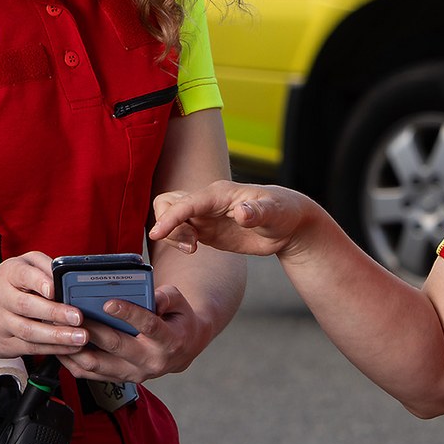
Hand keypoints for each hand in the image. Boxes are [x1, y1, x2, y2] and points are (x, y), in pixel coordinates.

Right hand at [0, 251, 89, 358]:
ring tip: (80, 337)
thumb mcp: (19, 266)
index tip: (55, 289)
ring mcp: (1, 323)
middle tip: (78, 317)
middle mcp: (2, 298)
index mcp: (8, 274)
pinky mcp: (4, 344)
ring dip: (57, 336)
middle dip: (55, 313)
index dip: (40, 282)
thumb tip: (66, 274)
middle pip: (27, 306)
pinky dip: (52, 349)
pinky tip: (70, 348)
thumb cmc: (2, 286)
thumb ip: (43, 266)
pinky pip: (30, 348)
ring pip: (29, 331)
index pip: (23, 275)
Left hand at [60, 284, 204, 383]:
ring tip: (62, 329)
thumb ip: (164, 296)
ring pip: (99, 364)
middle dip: (93, 329)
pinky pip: (90, 374)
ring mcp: (134, 374)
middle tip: (73, 314)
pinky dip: (73, 361)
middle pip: (117, 346)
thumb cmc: (177, 320)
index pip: (148, 326)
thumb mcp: (178, 302)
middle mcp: (152, 361)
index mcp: (169, 340)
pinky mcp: (119, 379)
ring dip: (77, 347)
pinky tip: (61, 345)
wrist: (182, 350)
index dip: (128, 314)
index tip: (108, 303)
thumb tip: (146, 294)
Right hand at [149, 181, 323, 258]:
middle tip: (190, 246)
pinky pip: (179, 230)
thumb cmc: (283, 212)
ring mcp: (204, 215)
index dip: (170, 217)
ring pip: (171, 216)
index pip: (187, 202)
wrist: (287, 223)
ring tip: (192, 248)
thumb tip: (241, 212)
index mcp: (219, 193)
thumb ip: (257, 211)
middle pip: (169, 203)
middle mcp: (207, 202)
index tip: (156, 234)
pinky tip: (192, 249)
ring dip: (172, 233)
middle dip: (170, 225)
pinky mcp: (205, 229)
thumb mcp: (274, 212)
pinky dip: (177, 239)